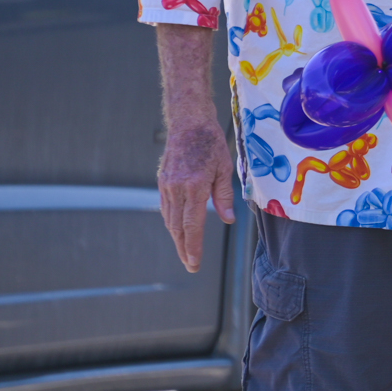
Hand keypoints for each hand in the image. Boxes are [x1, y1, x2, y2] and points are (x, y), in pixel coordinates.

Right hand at [157, 121, 235, 272]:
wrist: (188, 124)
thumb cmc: (211, 144)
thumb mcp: (225, 169)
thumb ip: (224, 197)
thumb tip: (228, 221)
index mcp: (194, 186)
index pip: (193, 225)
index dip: (193, 246)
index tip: (194, 263)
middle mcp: (177, 188)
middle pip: (178, 227)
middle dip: (184, 249)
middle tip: (191, 266)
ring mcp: (167, 186)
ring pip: (170, 219)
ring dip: (178, 238)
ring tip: (186, 252)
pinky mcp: (162, 183)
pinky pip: (167, 209)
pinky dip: (173, 222)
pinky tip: (179, 230)